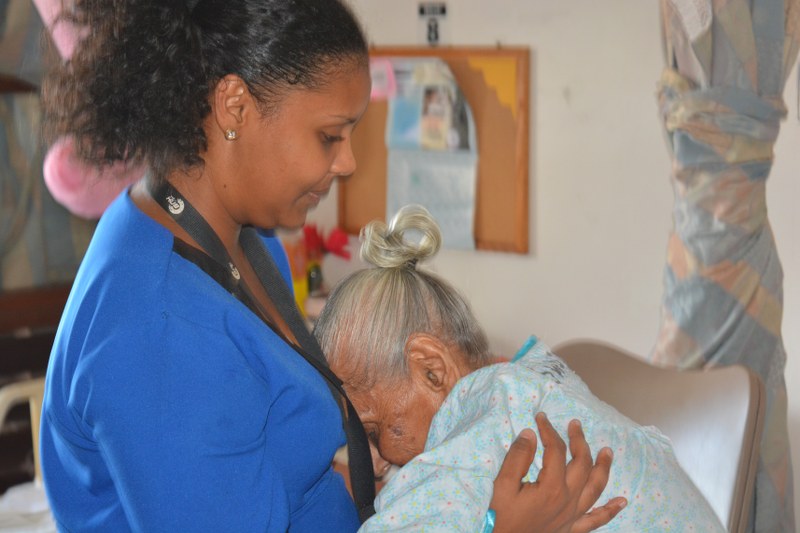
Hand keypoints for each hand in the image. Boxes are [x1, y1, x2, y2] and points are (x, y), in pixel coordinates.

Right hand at [489, 413, 626, 532]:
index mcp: (551, 486)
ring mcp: (573, 516)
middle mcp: (568, 500)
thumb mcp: (503, 485)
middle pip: (581, 464)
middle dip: (579, 441)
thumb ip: (518, 457)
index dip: (549, 430)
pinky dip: (610, 510)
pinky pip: (596, 519)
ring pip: (595, 488)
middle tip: (576, 424)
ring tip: (608, 451)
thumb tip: (531, 433)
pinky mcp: (572, 529)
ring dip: (603, 468)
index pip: (556, 450)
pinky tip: (622, 502)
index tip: (541, 417)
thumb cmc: (500, 517)